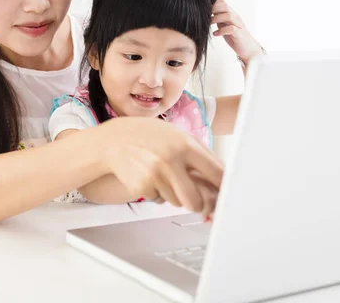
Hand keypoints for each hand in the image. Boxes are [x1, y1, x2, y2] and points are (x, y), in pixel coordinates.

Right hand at [96, 116, 223, 213]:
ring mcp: (155, 175)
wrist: (112, 141)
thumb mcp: (175, 134)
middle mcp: (171, 160)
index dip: (224, 188)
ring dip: (174, 195)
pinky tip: (148, 177)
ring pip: (177, 202)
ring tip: (163, 176)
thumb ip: (198, 153)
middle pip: (195, 200)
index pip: (216, 173)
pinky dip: (157, 194)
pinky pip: (159, 200)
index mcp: (185, 144)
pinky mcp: (141, 186)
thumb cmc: (147, 136)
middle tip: (194, 200)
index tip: (227, 195)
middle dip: (196, 204)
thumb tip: (222, 176)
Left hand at [211, 0, 263, 64]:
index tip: (203, 9)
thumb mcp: (224, 26)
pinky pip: (231, 29)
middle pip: (225, 6)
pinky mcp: (239, 34)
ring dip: (217, 18)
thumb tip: (208, 13)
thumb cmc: (234, 37)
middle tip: (205, 15)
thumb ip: (218, 19)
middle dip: (213, 9)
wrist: (247, 48)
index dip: (213, 4)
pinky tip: (215, 34)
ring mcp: (238, 25)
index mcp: (232, 14)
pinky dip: (221, 30)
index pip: (223, 3)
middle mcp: (236, 17)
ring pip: (228, 16)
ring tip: (209, 23)